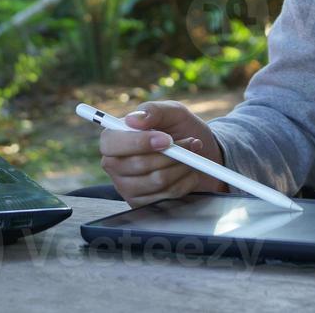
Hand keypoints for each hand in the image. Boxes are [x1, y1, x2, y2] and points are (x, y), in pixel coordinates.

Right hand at [98, 100, 230, 207]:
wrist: (203, 154)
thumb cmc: (182, 129)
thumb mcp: (172, 112)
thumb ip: (154, 110)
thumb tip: (134, 119)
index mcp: (115, 138)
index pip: (111, 144)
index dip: (138, 143)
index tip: (166, 139)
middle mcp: (115, 164)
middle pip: (138, 164)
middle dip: (171, 154)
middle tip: (191, 142)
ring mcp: (127, 187)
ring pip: (155, 181)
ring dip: (182, 166)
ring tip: (191, 156)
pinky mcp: (143, 204)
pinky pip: (167, 196)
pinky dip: (185, 182)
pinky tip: (189, 172)